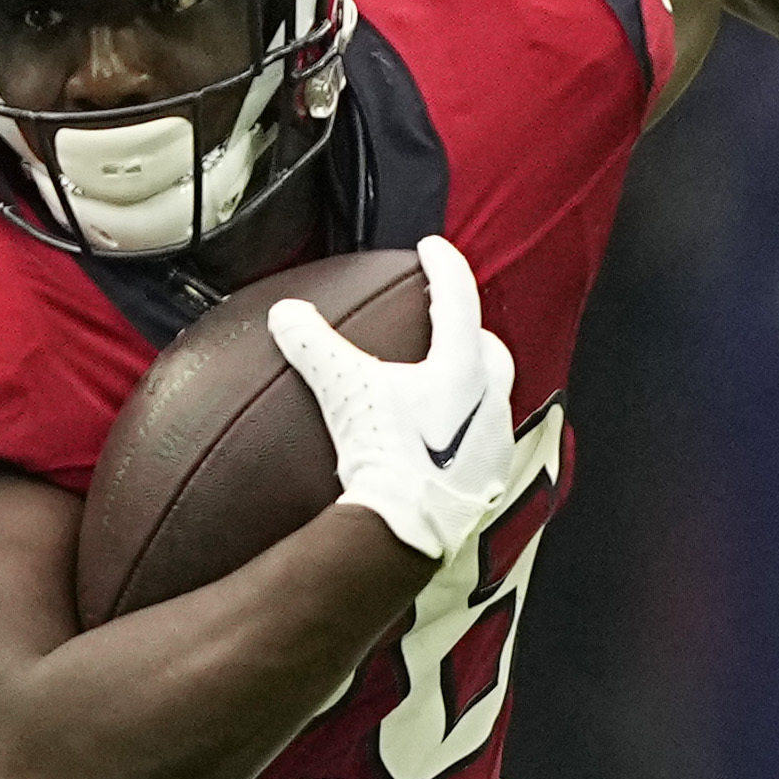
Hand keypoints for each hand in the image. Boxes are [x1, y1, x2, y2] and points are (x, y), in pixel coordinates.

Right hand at [268, 232, 521, 564]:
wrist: (405, 530)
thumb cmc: (383, 455)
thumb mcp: (343, 391)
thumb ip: (314, 347)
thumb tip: (285, 313)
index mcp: (461, 368)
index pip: (458, 297)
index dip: (443, 266)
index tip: (430, 248)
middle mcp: (490, 400)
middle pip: (488, 348)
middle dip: (469, 330)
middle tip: (443, 322)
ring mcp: (494, 443)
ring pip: (493, 396)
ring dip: (472, 383)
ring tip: (443, 384)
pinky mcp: (488, 480)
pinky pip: (486, 440)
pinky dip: (468, 428)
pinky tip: (442, 441)